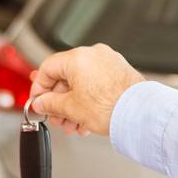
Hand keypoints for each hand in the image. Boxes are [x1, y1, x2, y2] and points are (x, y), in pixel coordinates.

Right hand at [28, 44, 142, 137]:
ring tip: (72, 123)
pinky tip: (86, 118)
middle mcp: (94, 54)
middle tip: (55, 116)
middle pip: (65, 77)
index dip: (39, 87)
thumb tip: (41, 103)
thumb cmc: (111, 107)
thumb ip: (50, 104)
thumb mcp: (71, 108)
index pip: (48, 68)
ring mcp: (108, 62)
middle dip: (59, 102)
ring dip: (73, 105)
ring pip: (82, 83)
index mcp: (78, 57)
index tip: (38, 100)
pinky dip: (88, 100)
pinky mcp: (119, 72)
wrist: (140, 114)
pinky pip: (96, 84)